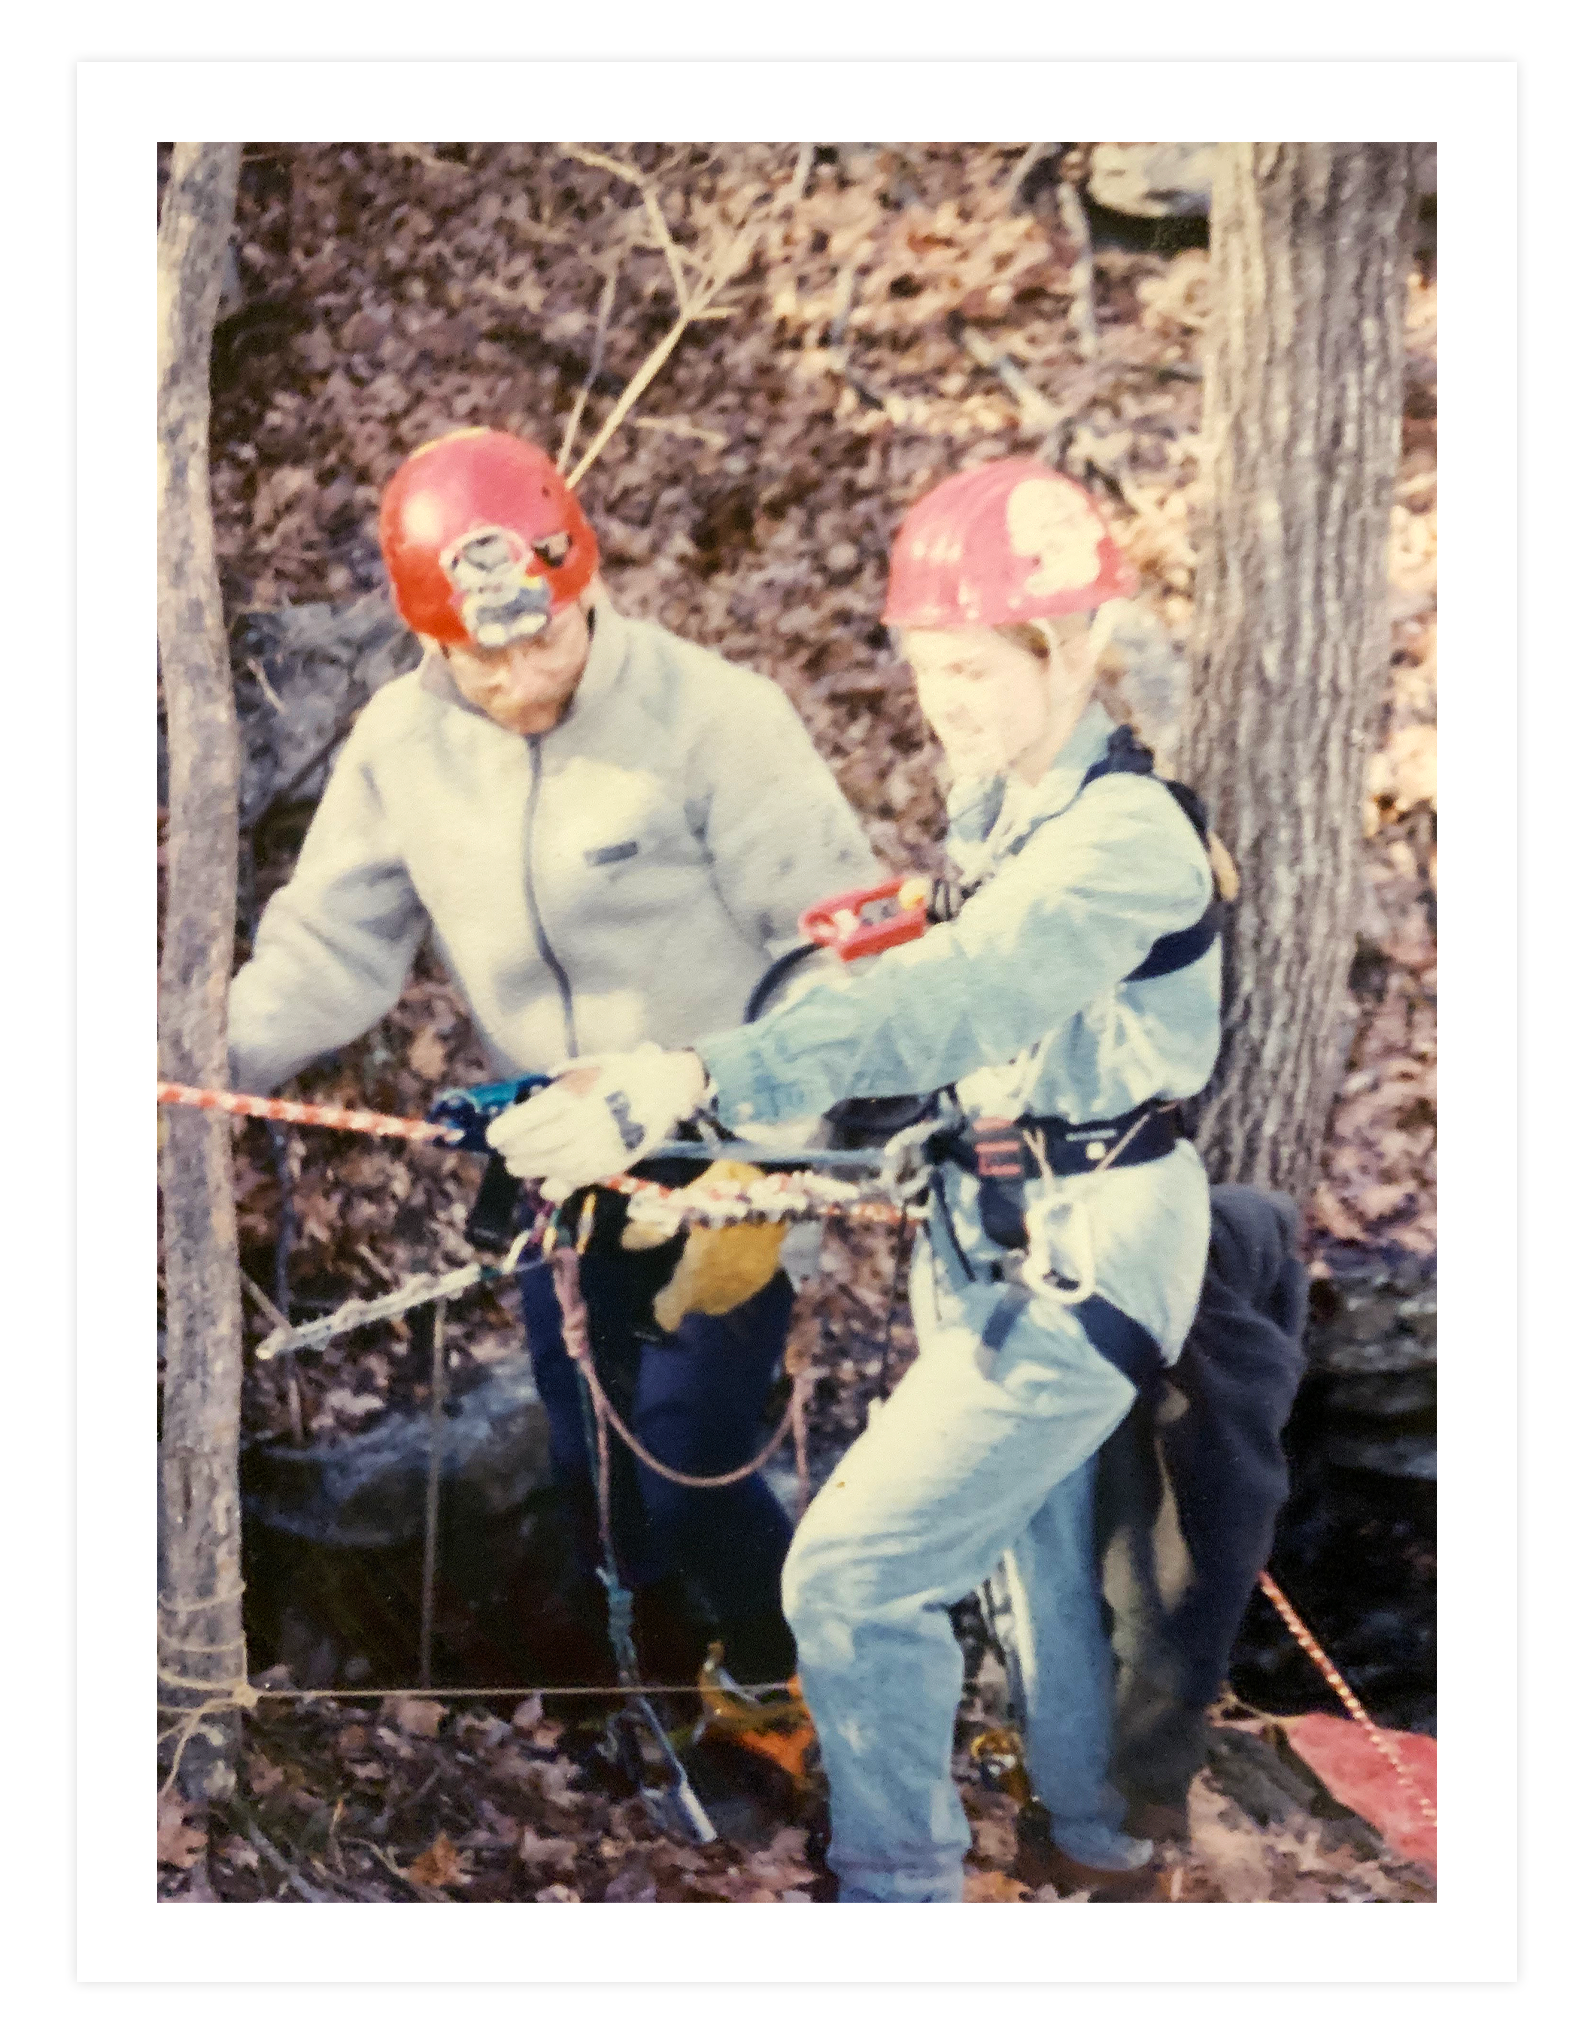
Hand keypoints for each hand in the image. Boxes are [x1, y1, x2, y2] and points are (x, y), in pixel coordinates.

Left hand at [486, 1045, 708, 1196]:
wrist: (669, 1088)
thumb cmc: (626, 1071)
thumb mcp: (593, 1063)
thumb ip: (565, 1076)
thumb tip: (543, 1084)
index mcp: (576, 1095)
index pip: (533, 1117)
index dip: (508, 1129)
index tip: (493, 1136)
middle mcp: (585, 1122)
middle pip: (539, 1143)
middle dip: (516, 1150)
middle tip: (505, 1151)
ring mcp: (600, 1146)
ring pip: (556, 1165)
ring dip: (532, 1168)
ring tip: (518, 1166)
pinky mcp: (613, 1162)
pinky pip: (580, 1178)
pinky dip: (560, 1182)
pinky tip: (547, 1181)